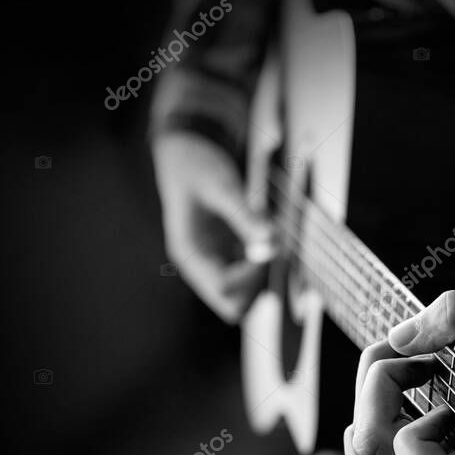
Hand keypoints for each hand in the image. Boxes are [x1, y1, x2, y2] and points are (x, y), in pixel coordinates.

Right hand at [153, 133, 274, 323]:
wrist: (183, 150)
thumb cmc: (196, 165)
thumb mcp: (221, 185)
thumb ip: (245, 215)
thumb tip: (271, 241)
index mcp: (189, 252)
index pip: (223, 287)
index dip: (251, 274)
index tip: (266, 247)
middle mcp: (198, 264)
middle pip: (232, 304)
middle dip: (256, 283)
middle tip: (270, 249)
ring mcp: (210, 262)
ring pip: (241, 296)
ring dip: (260, 276)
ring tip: (267, 240)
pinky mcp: (223, 255)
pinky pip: (246, 278)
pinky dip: (260, 266)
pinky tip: (263, 237)